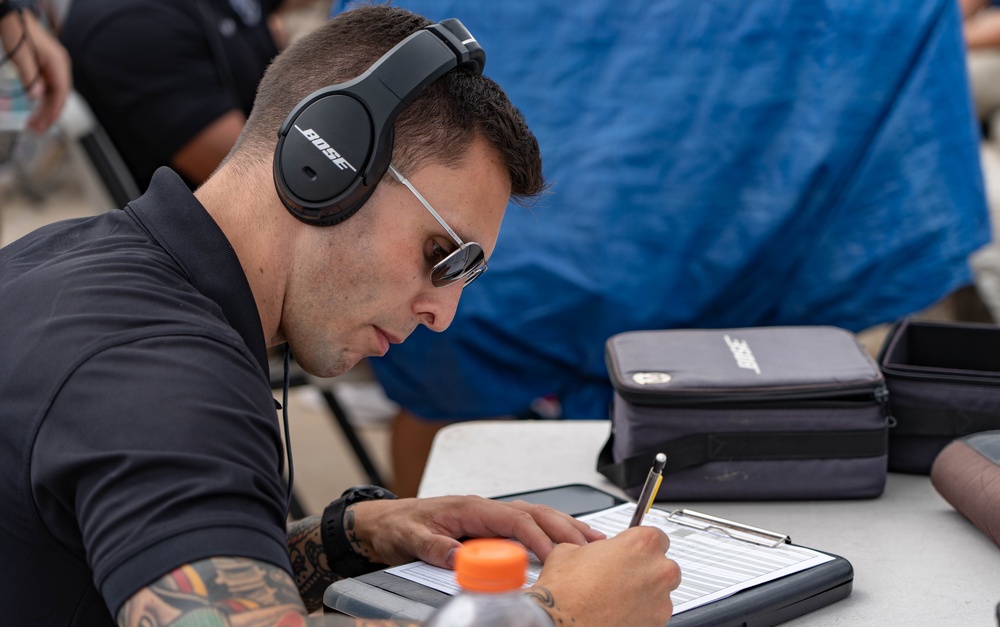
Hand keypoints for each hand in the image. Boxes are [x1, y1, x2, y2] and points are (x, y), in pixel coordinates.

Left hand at [1, 8, 70, 132]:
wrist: (12, 14)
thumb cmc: (17, 29)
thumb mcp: (20, 55)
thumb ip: (30, 77)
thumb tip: (36, 97)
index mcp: (59, 63)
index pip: (61, 93)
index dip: (53, 111)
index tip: (45, 124)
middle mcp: (60, 67)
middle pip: (59, 96)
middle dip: (49, 114)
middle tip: (37, 129)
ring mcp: (54, 67)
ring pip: (54, 94)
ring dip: (45, 109)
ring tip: (35, 123)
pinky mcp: (47, 68)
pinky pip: (48, 88)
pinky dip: (42, 100)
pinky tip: (35, 108)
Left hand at [347, 495, 605, 567]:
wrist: (385, 522)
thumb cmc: (400, 525)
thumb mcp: (411, 537)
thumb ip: (434, 547)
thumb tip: (456, 557)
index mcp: (471, 507)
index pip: (515, 519)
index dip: (538, 536)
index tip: (556, 554)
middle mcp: (486, 508)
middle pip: (536, 513)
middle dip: (566, 528)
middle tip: (593, 547)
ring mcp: (491, 516)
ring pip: (538, 517)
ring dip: (566, 528)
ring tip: (594, 541)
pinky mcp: (491, 526)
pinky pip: (529, 526)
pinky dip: (552, 532)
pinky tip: (568, 542)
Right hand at [527, 526, 680, 626]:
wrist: (562, 623)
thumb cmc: (566, 591)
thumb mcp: (570, 550)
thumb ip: (593, 547)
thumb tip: (592, 551)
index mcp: (641, 544)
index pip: (656, 536)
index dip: (640, 544)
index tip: (631, 551)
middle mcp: (658, 570)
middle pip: (663, 564)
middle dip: (646, 569)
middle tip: (622, 575)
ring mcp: (660, 600)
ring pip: (660, 591)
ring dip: (645, 591)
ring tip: (618, 596)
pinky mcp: (657, 624)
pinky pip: (654, 613)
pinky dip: (641, 612)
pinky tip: (618, 611)